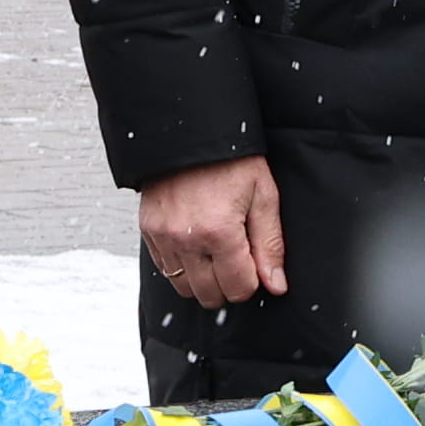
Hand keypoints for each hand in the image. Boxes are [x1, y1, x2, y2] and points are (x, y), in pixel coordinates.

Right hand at [136, 155, 286, 311]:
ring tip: (215, 254)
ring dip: (203, 280)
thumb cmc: (231, 160)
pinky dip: (182, 266)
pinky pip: (165, 269)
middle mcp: (186, 239)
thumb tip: (275, 286)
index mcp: (220, 232)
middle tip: (236, 261)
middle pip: (210, 295)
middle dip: (228, 285)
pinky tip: (195, 245)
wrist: (190, 130)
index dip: (252, 281)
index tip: (253, 262)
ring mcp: (163, 236)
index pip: (238, 288)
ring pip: (184, 288)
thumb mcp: (263, 196)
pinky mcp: (148, 230)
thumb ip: (270, 245)